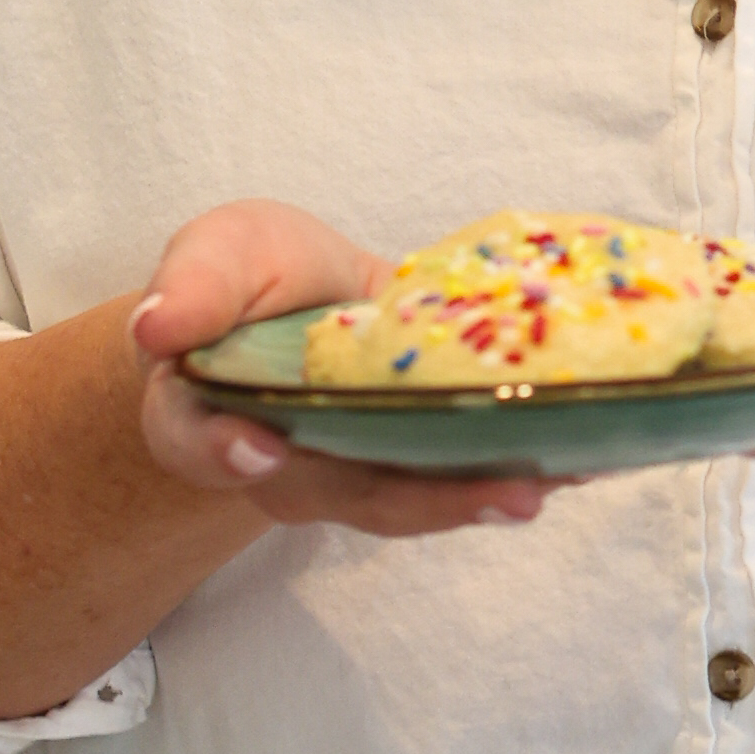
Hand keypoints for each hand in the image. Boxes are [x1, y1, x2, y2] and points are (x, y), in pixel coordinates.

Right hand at [130, 201, 551, 543]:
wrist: (302, 303)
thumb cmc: (253, 280)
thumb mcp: (219, 254)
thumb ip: (196, 285)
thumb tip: (159, 325)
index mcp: (210, 415)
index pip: (202, 444)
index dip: (224, 450)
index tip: (258, 447)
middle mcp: (287, 465)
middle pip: (345, 494)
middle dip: (430, 499)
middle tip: (506, 494)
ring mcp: (360, 471)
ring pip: (419, 498)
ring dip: (493, 494)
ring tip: (562, 480)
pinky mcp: (423, 457)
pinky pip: (472, 469)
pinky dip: (532, 463)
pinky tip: (595, 453)